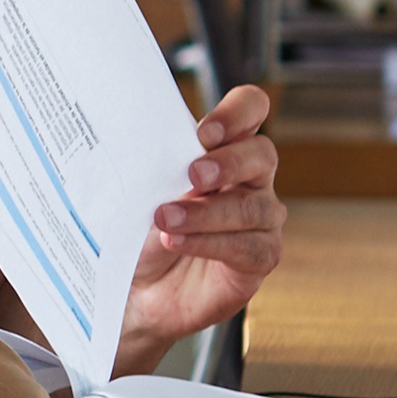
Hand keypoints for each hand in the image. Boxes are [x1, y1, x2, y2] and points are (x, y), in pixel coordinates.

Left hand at [117, 84, 285, 373]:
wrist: (135, 287)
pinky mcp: (259, 258)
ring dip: (205, 212)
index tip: (205, 132)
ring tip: (165, 218)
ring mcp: (260, 219)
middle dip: (228, 162)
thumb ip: (153, 163)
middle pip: (262, 154)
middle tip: (192, 175)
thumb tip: (142, 143)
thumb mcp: (142, 189)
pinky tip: (177, 241)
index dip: (237, 113)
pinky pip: (248, 247)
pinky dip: (209, 242)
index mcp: (223, 148)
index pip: (250, 110)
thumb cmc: (140, 229)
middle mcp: (251, 179)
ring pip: (251, 207)